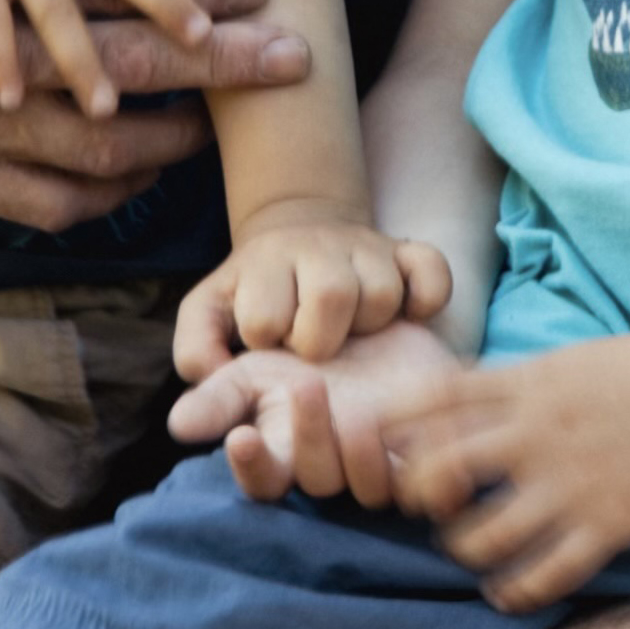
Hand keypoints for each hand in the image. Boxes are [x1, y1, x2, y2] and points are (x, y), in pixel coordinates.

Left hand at [175, 211, 451, 371]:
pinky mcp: (413, 253)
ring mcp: (370, 247)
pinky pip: (434, 273)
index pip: (265, 319)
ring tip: (352, 329)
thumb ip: (195, 353)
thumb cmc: (256, 297)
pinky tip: (405, 314)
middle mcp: (319, 246)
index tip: (271, 340)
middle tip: (316, 345)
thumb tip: (203, 392)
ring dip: (369, 323)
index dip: (268, 339)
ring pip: (383, 293)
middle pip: (331, 294)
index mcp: (265, 263)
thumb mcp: (211, 317)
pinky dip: (426, 297)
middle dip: (320, 337)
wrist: (301, 236)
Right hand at [175, 316, 466, 499]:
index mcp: (287, 455)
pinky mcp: (431, 461)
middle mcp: (334, 469)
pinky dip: (424, 460)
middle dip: (310, 437)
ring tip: (360, 413)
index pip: (263, 483)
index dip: (251, 468)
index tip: (241, 437)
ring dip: (362, 456)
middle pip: (319, 479)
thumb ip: (221, 396)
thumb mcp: (260, 366)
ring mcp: (383, 468)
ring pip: (371, 488)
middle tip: (306, 385)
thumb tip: (178, 426)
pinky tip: (418, 427)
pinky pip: (431, 481)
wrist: (384, 327)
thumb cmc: (311, 352)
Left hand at [384, 335, 629, 612]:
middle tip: (435, 508)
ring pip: (478, 538)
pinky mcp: (608, 525)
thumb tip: (452, 404)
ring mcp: (570, 484)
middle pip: (437, 473)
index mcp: (526, 386)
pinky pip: (542, 576)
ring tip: (473, 550)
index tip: (384, 445)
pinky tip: (508, 590)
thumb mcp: (567, 360)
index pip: (433, 401)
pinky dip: (514, 591)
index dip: (392, 426)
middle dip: (420, 499)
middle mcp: (536, 434)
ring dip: (463, 550)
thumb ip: (510, 385)